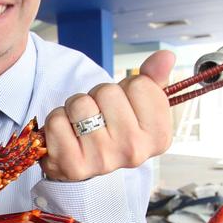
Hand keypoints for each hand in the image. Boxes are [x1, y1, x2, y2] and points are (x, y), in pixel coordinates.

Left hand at [40, 50, 175, 181]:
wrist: (81, 162)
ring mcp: (103, 161)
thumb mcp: (137, 105)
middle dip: (98, 96)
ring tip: (81, 124)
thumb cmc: (112, 129)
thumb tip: (166, 56)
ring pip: (80, 104)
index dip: (126, 87)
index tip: (123, 105)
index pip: (139, 85)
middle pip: (108, 92)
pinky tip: (66, 135)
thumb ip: (153, 79)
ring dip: (74, 106)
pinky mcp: (72, 166)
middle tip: (98, 115)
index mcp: (158, 136)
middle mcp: (134, 151)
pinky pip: (57, 121)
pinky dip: (56, 121)